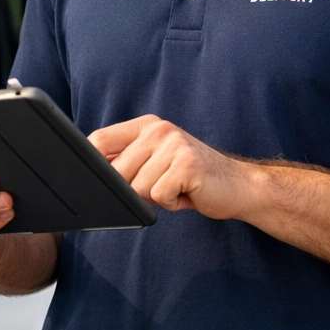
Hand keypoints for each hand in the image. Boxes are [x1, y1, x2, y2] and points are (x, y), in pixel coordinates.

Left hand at [90, 115, 252, 218]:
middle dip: (131, 190)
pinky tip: (186, 194)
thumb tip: (90, 174)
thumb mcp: (155, 161)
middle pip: (115, 170)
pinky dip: (171, 204)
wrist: (239, 185)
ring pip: (137, 187)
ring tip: (176, 189)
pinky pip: (158, 196)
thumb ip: (126, 161)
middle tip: (159, 187)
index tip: (92, 182)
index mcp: (147, 126)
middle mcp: (159, 130)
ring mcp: (174, 145)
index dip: (91, 165)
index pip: (99, 140)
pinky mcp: (186, 165)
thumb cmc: (190, 178)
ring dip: (155, 198)